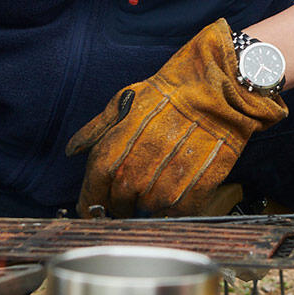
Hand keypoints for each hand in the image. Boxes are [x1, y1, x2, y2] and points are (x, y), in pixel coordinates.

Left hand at [65, 19, 286, 216]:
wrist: (221, 84)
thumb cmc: (172, 90)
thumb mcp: (126, 100)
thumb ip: (97, 128)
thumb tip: (73, 150)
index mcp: (120, 142)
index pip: (96, 182)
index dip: (90, 201)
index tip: (91, 209)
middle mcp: (142, 162)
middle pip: (120, 200)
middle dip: (118, 203)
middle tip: (124, 199)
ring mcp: (172, 175)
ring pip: (149, 208)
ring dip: (146, 205)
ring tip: (152, 190)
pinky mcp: (201, 183)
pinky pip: (180, 210)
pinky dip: (174, 208)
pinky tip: (173, 195)